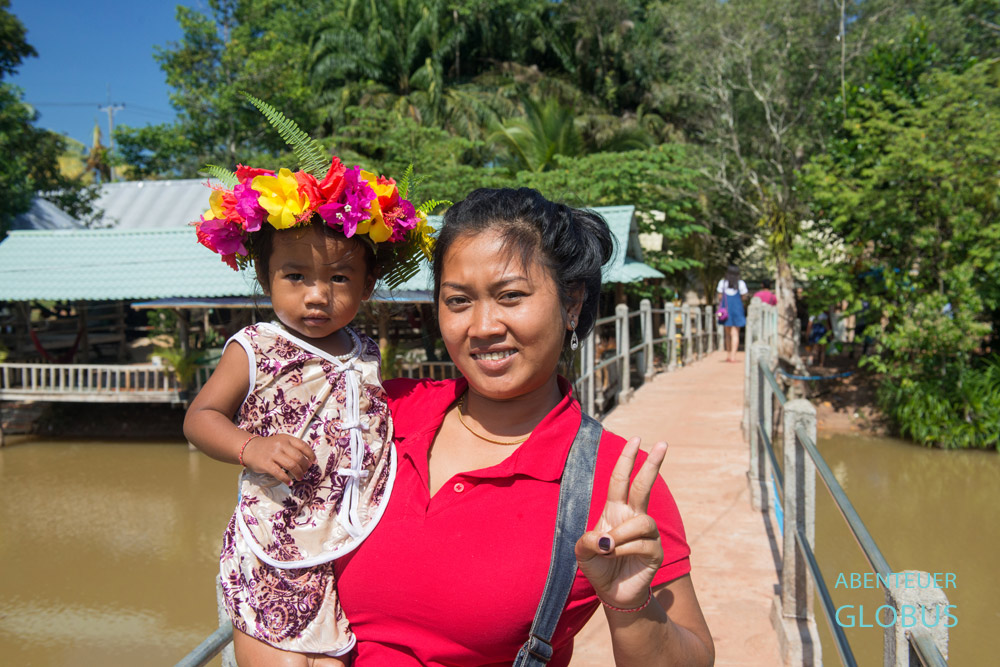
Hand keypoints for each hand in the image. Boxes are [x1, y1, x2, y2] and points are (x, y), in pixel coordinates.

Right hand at [241, 433, 316, 485]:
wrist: (250, 448)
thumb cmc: (269, 446)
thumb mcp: (282, 441)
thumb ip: (293, 448)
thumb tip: (308, 461)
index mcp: (287, 439)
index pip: (303, 446)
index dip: (311, 455)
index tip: (314, 463)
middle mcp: (281, 445)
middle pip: (298, 457)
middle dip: (305, 467)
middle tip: (305, 472)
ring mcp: (273, 454)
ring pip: (291, 465)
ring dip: (298, 473)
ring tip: (299, 477)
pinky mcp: (266, 464)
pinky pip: (280, 473)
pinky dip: (287, 479)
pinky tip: (289, 482)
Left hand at [575, 437, 667, 608]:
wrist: (613, 592)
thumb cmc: (599, 567)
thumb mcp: (582, 552)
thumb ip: (587, 542)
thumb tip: (605, 540)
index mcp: (616, 511)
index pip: (622, 480)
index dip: (627, 459)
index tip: (637, 439)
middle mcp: (634, 518)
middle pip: (644, 486)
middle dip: (652, 464)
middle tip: (662, 443)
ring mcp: (647, 534)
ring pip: (641, 522)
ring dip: (621, 534)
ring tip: (609, 548)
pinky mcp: (655, 552)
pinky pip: (642, 543)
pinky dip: (624, 549)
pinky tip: (617, 557)